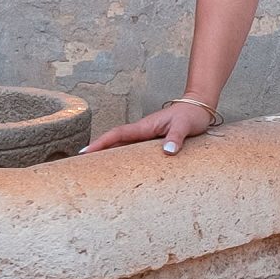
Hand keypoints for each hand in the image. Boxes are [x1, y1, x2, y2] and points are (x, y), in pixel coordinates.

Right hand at [83, 100, 215, 156]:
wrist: (199, 107)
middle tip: (80, 166)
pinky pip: (133, 149)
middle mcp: (142, 131)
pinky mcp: (152, 140)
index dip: (100, 143)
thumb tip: (168, 152)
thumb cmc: (191, 115)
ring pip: (122, 146)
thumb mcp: (185, 125)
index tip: (84, 153)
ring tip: (93, 170)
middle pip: (114, 142)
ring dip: (108, 155)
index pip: (117, 135)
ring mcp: (146, 136)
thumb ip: (176, 137)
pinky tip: (120, 168)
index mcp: (145, 127)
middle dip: (97, 151)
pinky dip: (123, 157)